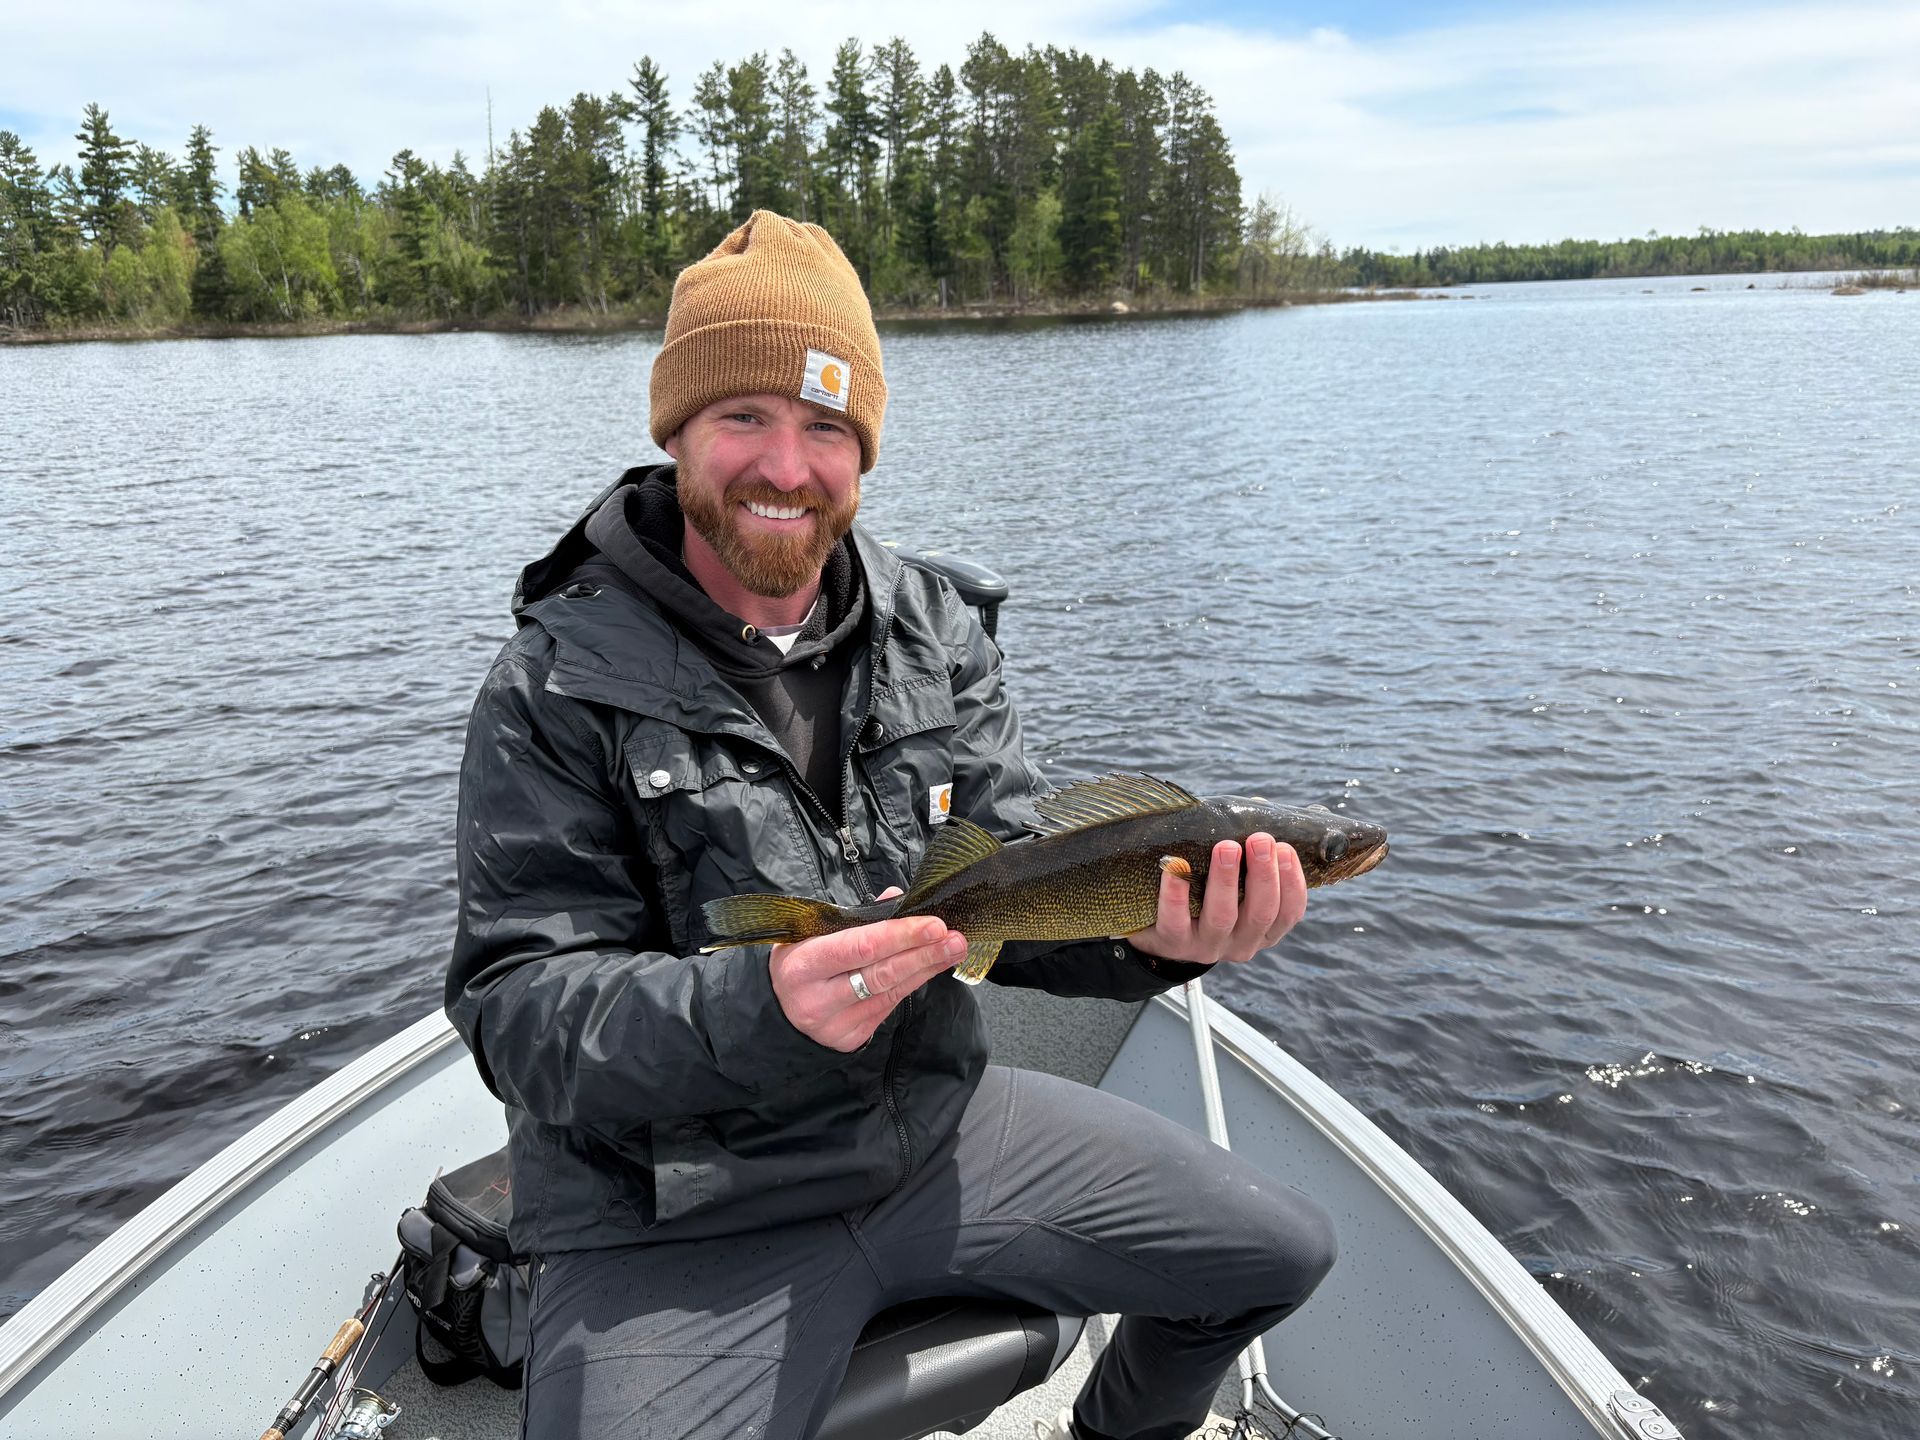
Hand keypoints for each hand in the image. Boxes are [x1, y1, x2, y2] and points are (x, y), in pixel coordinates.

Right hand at [769, 888, 966, 1051]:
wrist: (776, 1010)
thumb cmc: (799, 960)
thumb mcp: (812, 933)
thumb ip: (855, 917)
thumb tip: (897, 898)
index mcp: (802, 964)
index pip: (860, 947)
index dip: (901, 936)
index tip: (934, 925)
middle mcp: (817, 999)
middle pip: (881, 973)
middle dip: (923, 954)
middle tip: (954, 938)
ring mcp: (835, 1023)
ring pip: (890, 991)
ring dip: (927, 968)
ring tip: (953, 950)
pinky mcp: (850, 1038)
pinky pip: (888, 1006)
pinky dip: (911, 983)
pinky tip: (930, 968)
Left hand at [1127, 834, 1305, 966]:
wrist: (1158, 930)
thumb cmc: (1205, 893)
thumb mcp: (1234, 881)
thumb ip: (1249, 850)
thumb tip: (1259, 806)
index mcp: (1263, 930)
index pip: (1289, 912)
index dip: (1291, 881)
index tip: (1285, 848)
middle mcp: (1240, 943)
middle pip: (1261, 913)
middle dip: (1263, 874)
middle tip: (1260, 839)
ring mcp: (1206, 946)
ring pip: (1222, 916)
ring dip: (1225, 880)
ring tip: (1226, 847)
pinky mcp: (1173, 944)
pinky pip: (1175, 921)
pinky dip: (1175, 893)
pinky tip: (1174, 866)